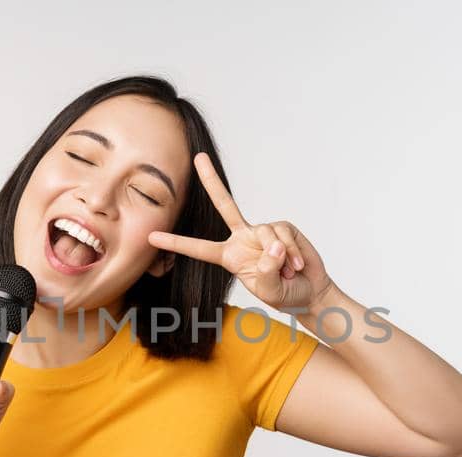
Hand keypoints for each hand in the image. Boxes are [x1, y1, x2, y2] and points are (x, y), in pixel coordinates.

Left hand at [148, 152, 335, 311]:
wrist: (309, 291)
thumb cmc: (284, 294)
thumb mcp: (269, 291)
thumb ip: (266, 272)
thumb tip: (272, 245)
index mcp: (229, 256)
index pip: (199, 248)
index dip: (176, 243)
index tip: (152, 236)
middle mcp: (242, 238)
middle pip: (225, 203)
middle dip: (211, 179)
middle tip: (198, 157)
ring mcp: (262, 230)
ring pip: (265, 233)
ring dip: (281, 258)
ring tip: (288, 273)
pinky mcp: (283, 227)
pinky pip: (283, 235)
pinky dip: (292, 253)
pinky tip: (297, 265)